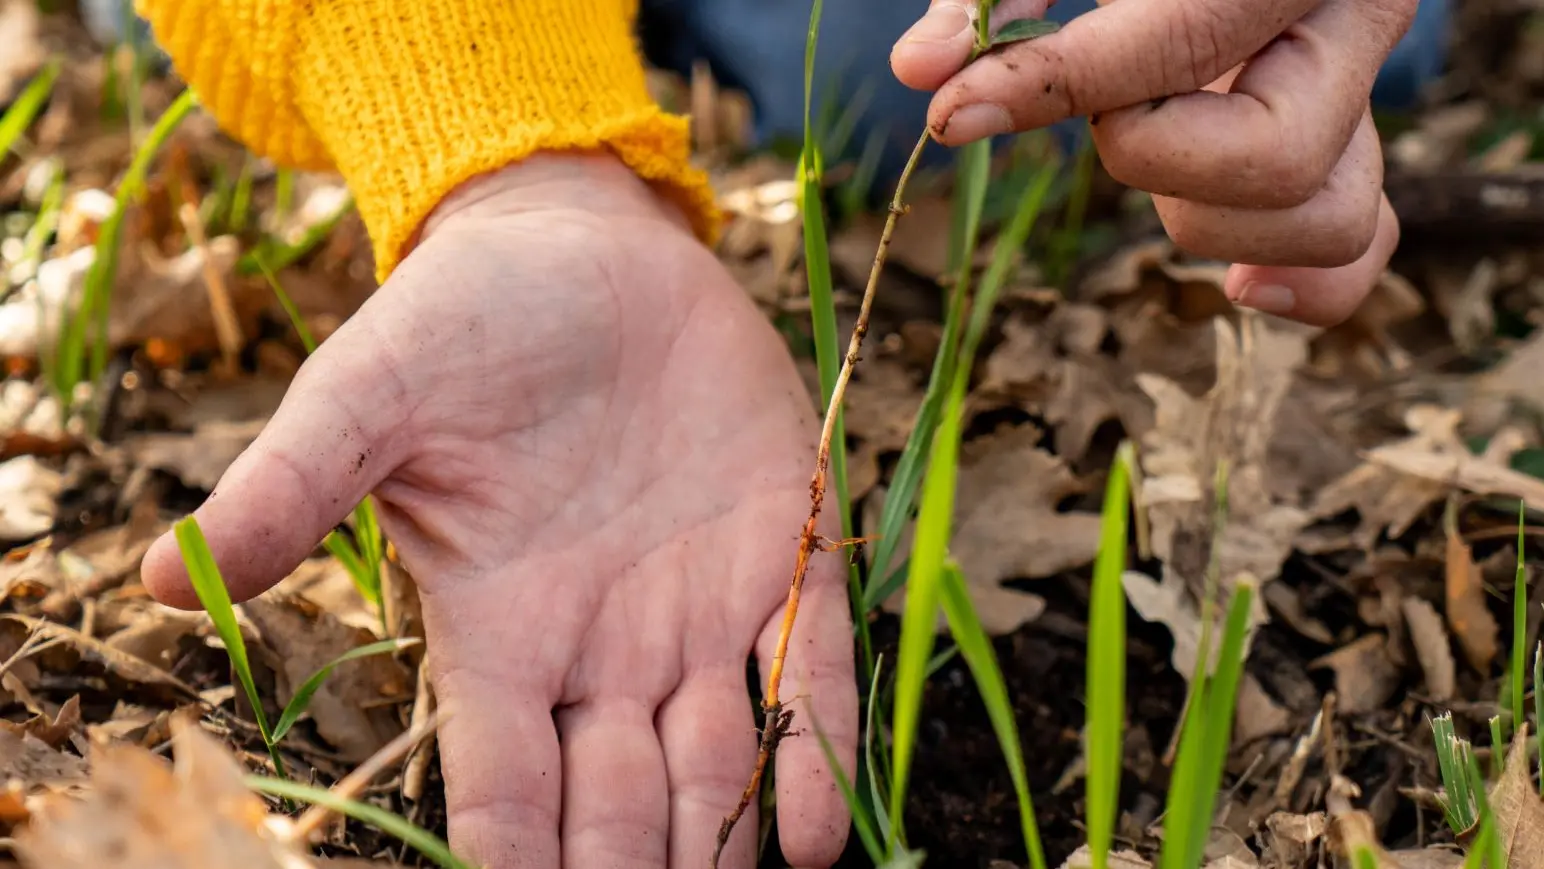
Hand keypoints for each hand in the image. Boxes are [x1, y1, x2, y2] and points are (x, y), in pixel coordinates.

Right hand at [138, 152, 856, 867]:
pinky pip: (806, 667)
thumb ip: (289, 488)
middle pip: (616, 801)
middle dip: (625, 867)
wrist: (581, 247)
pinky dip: (815, 747)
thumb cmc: (463, 322)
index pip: (505, 782)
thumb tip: (152, 576)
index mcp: (501, 631)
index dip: (512, 854)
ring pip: (715, 760)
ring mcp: (696, 610)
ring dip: (718, 838)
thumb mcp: (368, 397)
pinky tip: (819, 837)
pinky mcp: (781, 549)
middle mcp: (602, 647)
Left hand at [890, 0, 1416, 325]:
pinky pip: (1360, 247)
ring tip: (1147, 152)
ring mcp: (1362, 92)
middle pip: (1272, 161)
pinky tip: (1239, 288)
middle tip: (1106, 111)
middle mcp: (1353, 20)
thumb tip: (919, 70)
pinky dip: (1310, 286)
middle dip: (1153, 159)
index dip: (1053, 88)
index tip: (956, 114)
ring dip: (1210, 223)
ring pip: (1329, 221)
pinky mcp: (1350, 146)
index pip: (1177, 44)